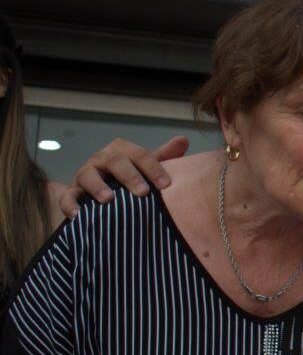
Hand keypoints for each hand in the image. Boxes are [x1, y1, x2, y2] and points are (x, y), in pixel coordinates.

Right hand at [59, 135, 188, 217]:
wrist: (103, 190)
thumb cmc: (130, 176)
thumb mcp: (146, 166)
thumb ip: (164, 156)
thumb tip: (183, 140)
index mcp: (122, 151)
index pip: (140, 154)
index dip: (153, 168)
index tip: (166, 185)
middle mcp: (101, 159)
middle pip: (115, 162)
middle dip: (129, 176)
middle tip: (142, 192)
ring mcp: (84, 175)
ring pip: (88, 176)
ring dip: (98, 187)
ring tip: (108, 200)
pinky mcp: (72, 192)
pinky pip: (67, 197)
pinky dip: (70, 204)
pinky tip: (78, 215)